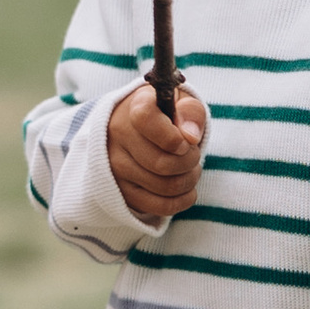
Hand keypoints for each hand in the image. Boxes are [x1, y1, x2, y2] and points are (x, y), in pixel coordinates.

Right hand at [106, 80, 210, 222]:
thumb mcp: (182, 102)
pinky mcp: (123, 191)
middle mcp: (118, 137)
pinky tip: (187, 190)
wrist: (139, 129)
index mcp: (134, 108)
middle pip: (162, 163)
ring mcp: (116, 167)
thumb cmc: (167, 115)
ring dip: (188, 180)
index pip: (146, 120)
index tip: (185, 142)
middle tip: (193, 155)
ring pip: (164, 186)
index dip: (172, 136)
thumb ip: (190, 111)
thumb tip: (190, 136)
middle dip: (190, 161)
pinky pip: (159, 206)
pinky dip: (182, 201)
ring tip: (190, 169)